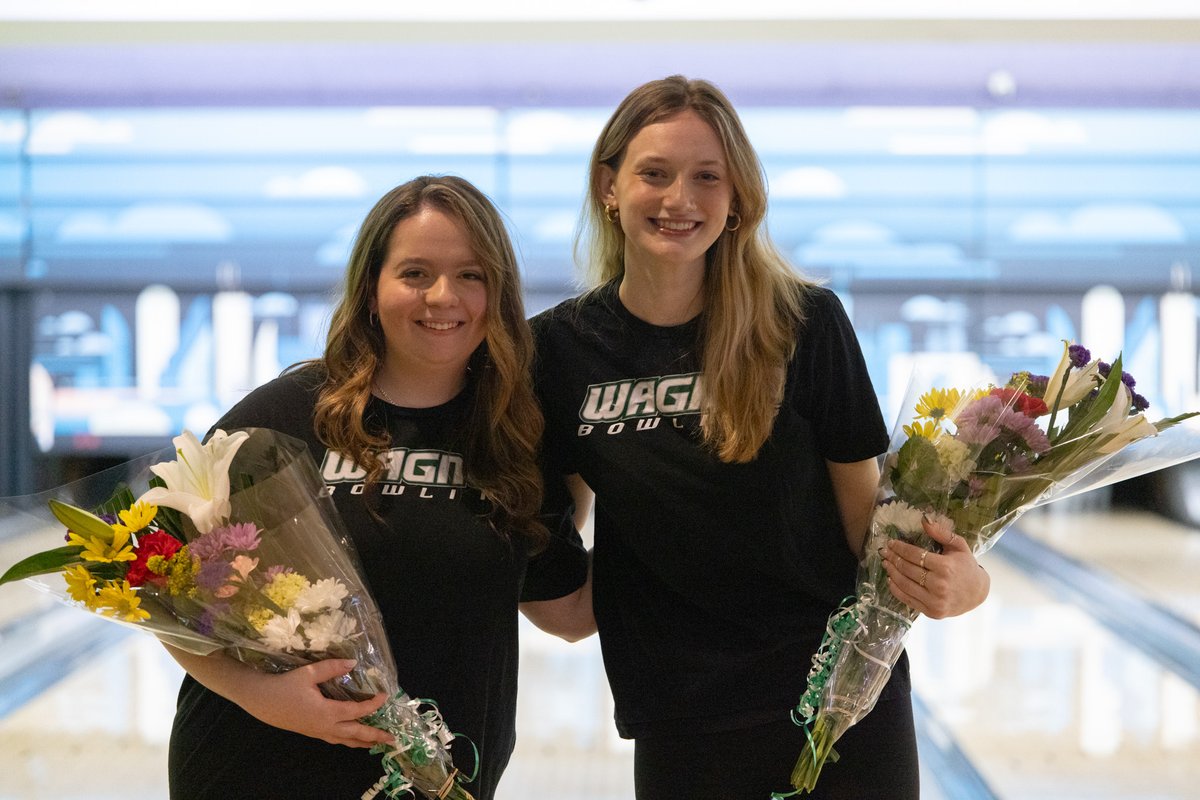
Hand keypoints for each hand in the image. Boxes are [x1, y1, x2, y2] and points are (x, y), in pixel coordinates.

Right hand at [235, 659, 393, 747]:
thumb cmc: (285, 686)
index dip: (373, 705)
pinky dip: (348, 740)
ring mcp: (318, 731)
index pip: (357, 711)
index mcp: (327, 712)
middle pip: (356, 734)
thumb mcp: (308, 673)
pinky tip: (352, 738)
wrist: (262, 701)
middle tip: (392, 739)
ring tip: (377, 744)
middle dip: (375, 736)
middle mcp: (325, 726)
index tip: (385, 696)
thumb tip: (353, 663)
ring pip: (345, 740)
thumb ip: (332, 668)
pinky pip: (335, 739)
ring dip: (363, 742)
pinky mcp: (312, 732)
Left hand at [883, 516, 989, 618]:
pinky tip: (891, 580)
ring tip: (886, 563)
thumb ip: (941, 532)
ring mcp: (935, 601)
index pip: (915, 555)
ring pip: (905, 585)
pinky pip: (908, 599)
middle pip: (908, 569)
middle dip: (893, 559)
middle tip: (884, 552)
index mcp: (946, 567)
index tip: (890, 543)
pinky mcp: (931, 612)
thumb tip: (924, 518)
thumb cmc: (966, 566)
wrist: (977, 594)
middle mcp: (939, 585)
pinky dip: (896, 589)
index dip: (900, 548)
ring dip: (892, 573)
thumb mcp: (959, 545)